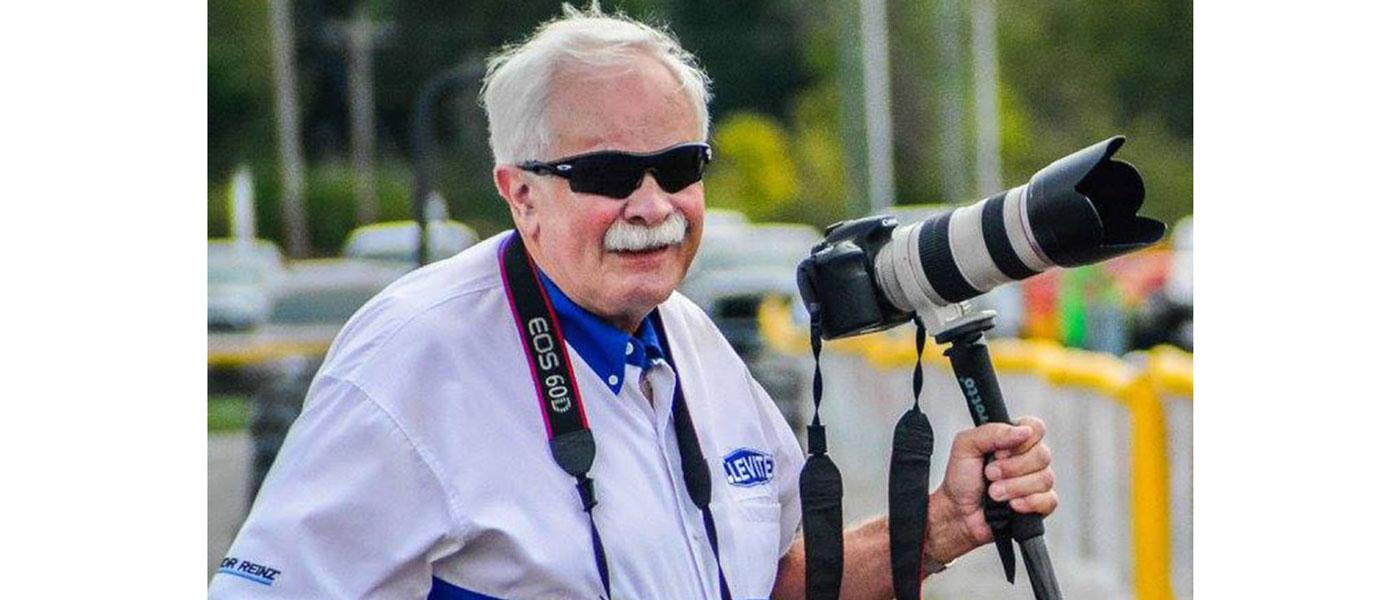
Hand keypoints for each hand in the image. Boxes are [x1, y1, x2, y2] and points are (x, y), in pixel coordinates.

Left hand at [924, 417, 1056, 563]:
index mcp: (1013, 439)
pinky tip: (1012, 505)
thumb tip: (1025, 431)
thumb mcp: (965, 446)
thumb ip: (992, 432)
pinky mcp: (1039, 505)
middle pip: (1043, 455)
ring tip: (994, 493)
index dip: (1020, 441)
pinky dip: (1028, 503)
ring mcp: (1035, 482)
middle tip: (990, 475)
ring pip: (1045, 478)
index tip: (998, 452)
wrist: (957, 513)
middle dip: (1012, 468)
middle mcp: (1028, 458)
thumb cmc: (961, 479)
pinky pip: (1049, 500)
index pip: (1035, 427)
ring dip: (1015, 487)